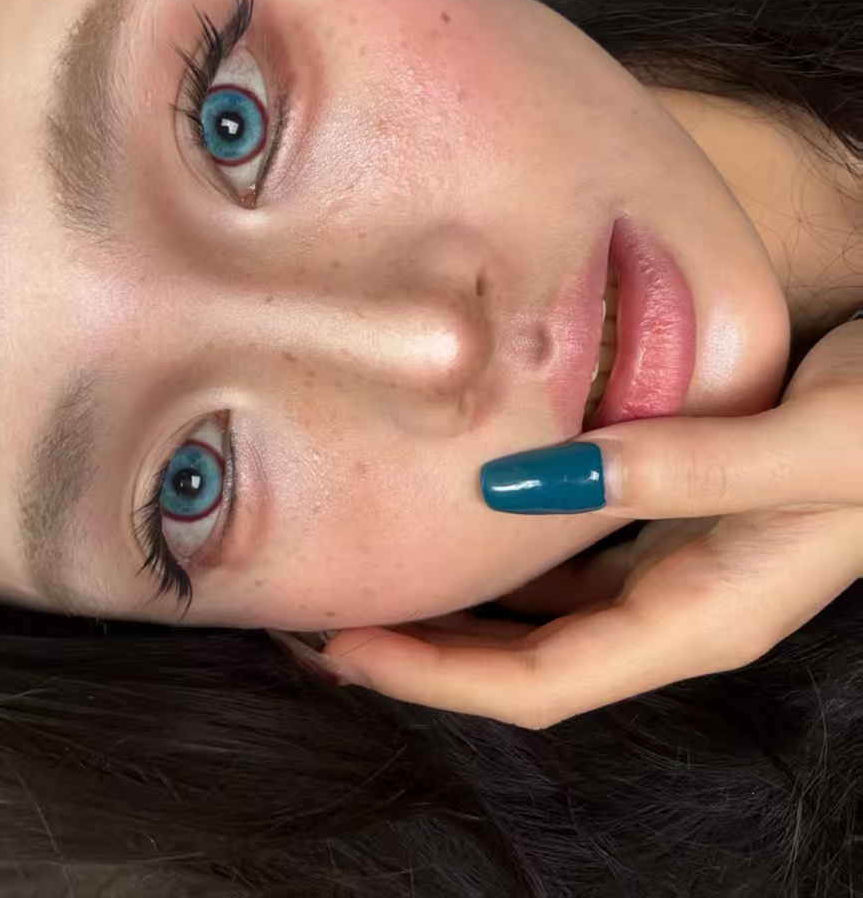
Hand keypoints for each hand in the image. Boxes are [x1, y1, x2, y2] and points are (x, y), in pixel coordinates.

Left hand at [323, 317, 862, 728]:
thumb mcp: (806, 446)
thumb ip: (681, 466)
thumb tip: (529, 477)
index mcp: (704, 616)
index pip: (541, 682)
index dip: (436, 675)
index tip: (343, 644)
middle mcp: (683, 611)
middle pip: (526, 667)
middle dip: (424, 657)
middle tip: (322, 622)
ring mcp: (679, 574)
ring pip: (542, 622)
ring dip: (457, 613)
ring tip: (371, 582)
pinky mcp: (679, 529)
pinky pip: (571, 569)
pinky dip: (508, 563)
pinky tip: (464, 527)